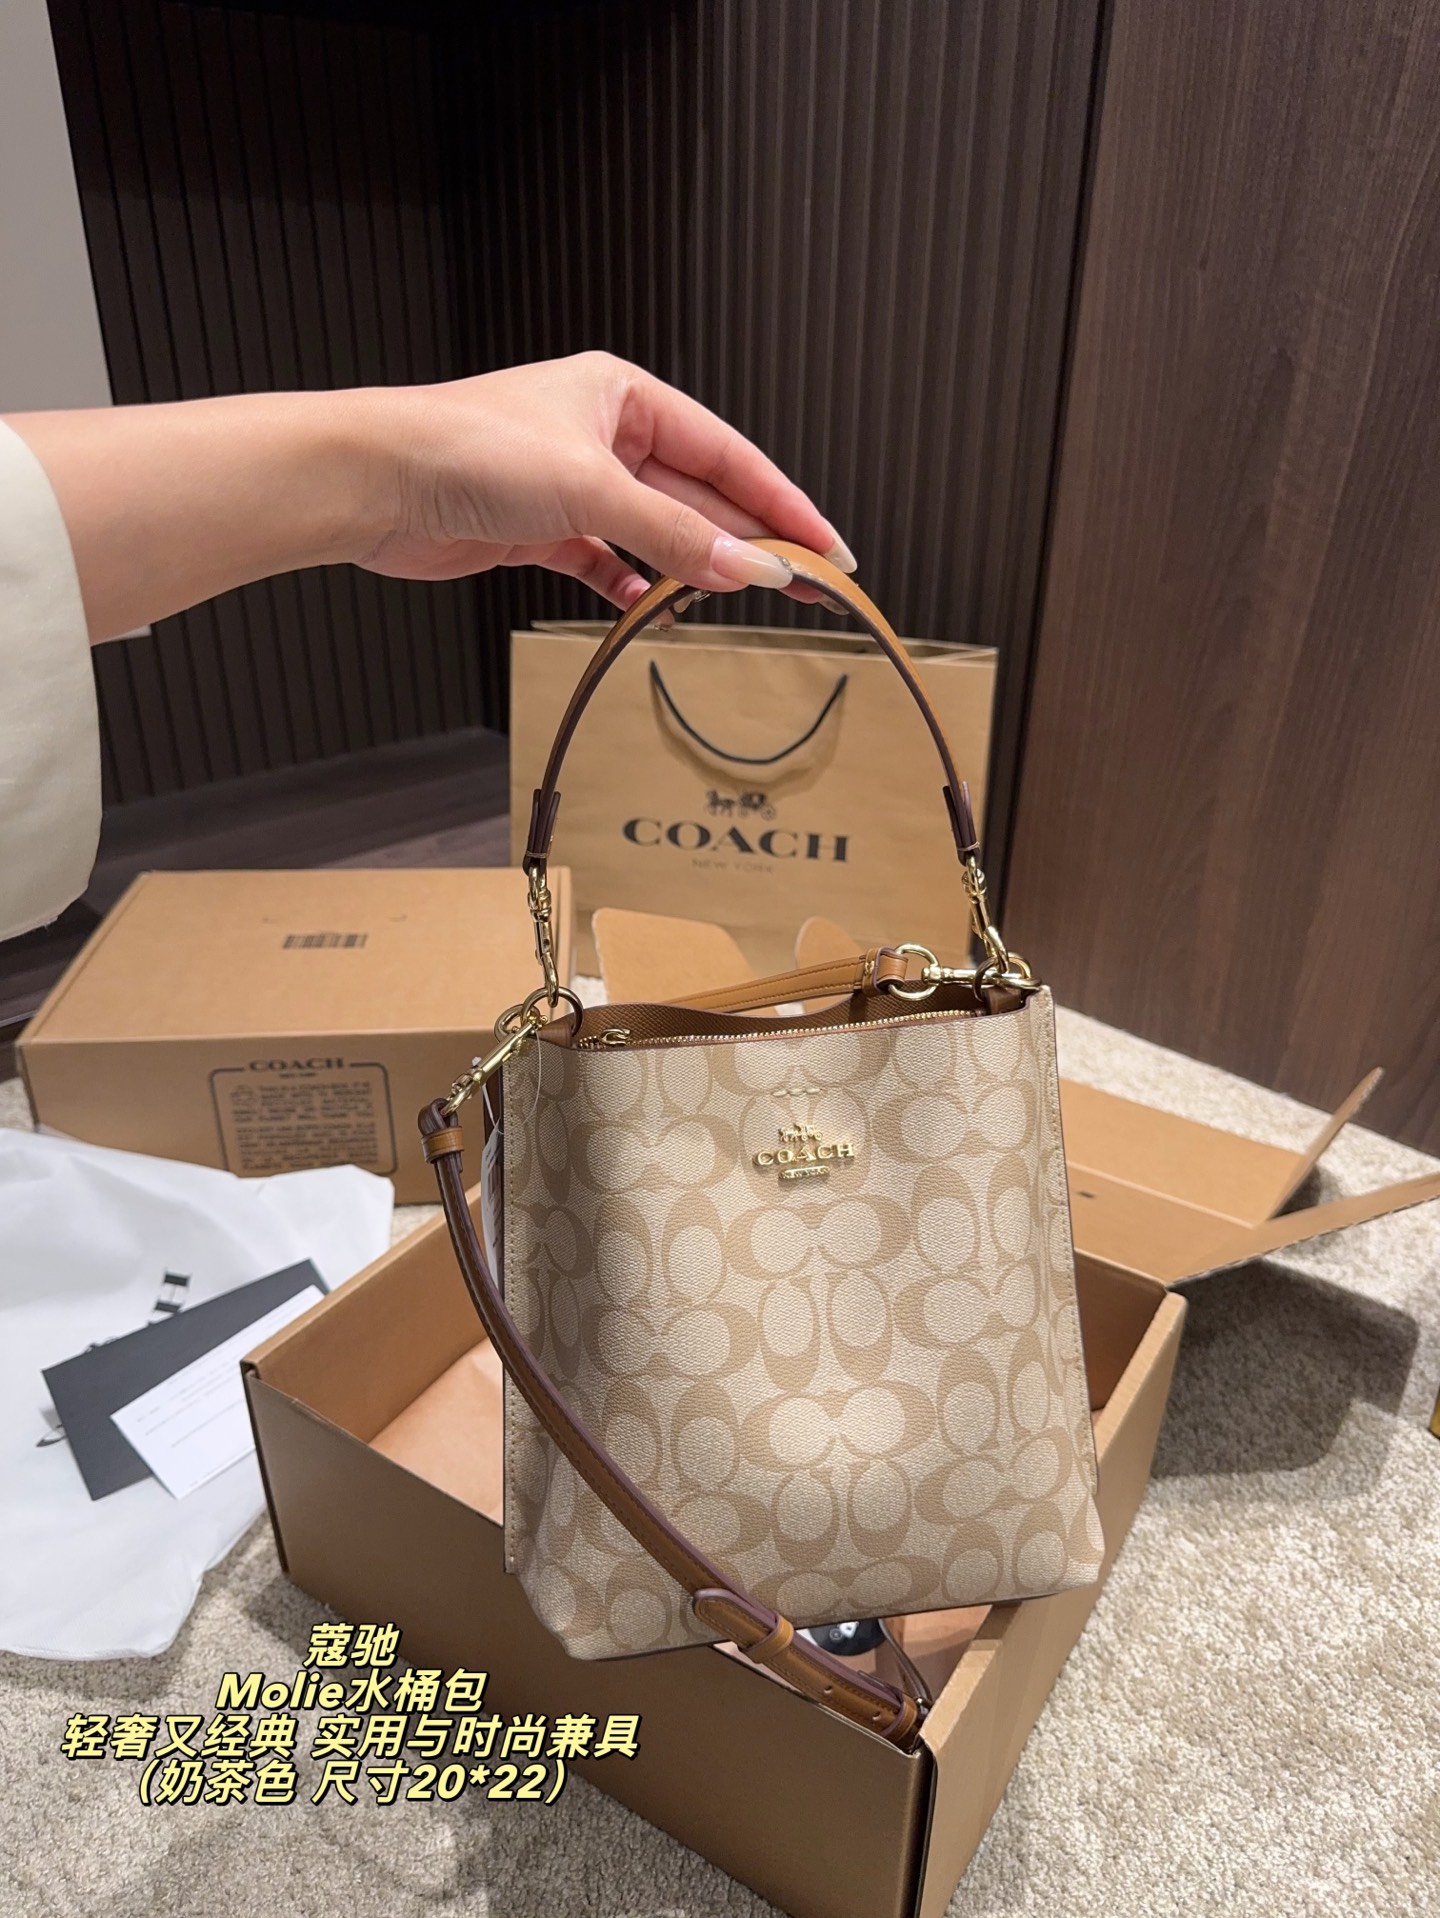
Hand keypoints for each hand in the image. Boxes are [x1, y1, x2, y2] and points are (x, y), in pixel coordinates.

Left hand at [356, 352, 854, 606]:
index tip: (828, 549)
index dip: (783, 504)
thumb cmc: (468, 449)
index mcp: (624, 396)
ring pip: (654, 533)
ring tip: (738, 604)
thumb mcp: (593, 489)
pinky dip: (629, 585)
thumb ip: (678, 535)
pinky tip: (650, 605)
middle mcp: (602, 435)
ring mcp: (571, 485)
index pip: (727, 454)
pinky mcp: (537, 530)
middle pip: (698, 496)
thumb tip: (755, 570)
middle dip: (749, 543)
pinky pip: (605, 561)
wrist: (373, 482)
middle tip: (808, 590)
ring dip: (692, 569)